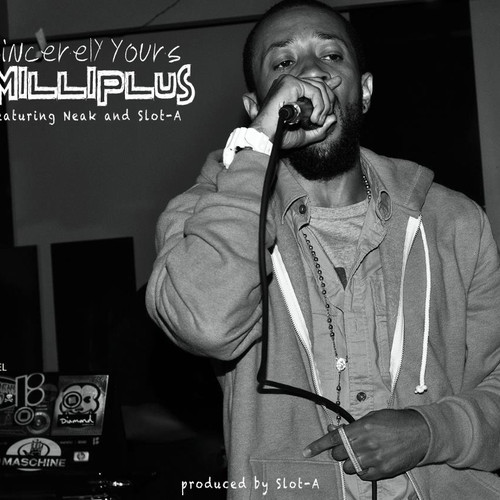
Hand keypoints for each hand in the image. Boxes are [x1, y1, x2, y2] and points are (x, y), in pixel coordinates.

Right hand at [249, 74, 340, 149]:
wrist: (267, 138)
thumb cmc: (280, 137)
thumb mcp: (304, 134)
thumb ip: (319, 128)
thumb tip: (333, 118)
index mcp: (290, 91)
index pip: (313, 83)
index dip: (326, 84)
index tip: (337, 82)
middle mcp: (289, 83)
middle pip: (319, 84)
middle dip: (328, 101)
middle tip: (324, 117)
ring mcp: (289, 81)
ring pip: (319, 87)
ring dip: (324, 107)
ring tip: (317, 121)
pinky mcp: (290, 83)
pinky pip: (315, 91)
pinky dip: (319, 105)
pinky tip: (313, 117)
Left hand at [303, 409, 429, 480]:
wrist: (420, 433)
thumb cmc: (395, 421)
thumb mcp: (372, 417)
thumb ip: (352, 426)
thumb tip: (333, 429)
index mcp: (362, 427)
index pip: (334, 438)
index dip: (318, 445)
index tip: (306, 452)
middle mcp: (366, 444)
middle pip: (338, 454)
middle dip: (339, 450)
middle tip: (347, 446)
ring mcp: (375, 459)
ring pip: (348, 466)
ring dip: (350, 461)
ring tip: (360, 453)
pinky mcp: (383, 470)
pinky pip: (362, 475)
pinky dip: (361, 470)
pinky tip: (368, 462)